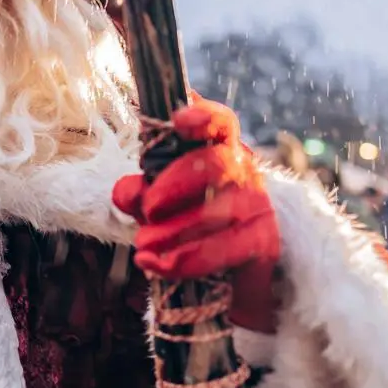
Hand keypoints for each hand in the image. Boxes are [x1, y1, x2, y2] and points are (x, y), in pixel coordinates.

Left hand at [112, 99, 281, 332]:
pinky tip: (152, 264)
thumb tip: (126, 191)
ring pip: (216, 212)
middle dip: (173, 185)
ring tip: (143, 245)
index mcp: (219, 150)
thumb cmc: (190, 223)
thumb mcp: (158, 204)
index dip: (204, 116)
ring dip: (170, 231)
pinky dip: (180, 260)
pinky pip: (221, 250)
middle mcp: (243, 172)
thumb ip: (139, 192)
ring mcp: (256, 206)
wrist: (234, 271)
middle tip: (148, 209)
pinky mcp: (261, 243)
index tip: (178, 120)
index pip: (221, 123)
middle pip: (215, 164)